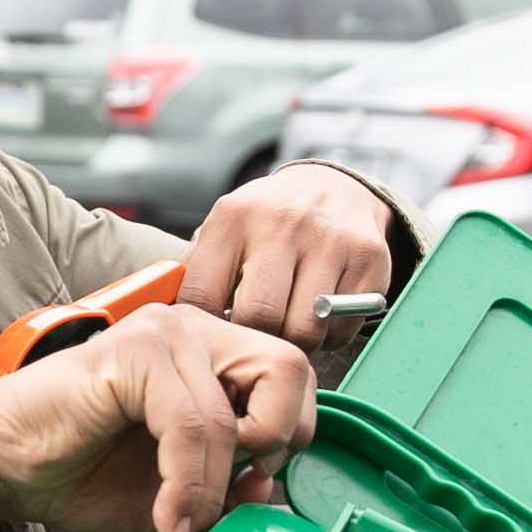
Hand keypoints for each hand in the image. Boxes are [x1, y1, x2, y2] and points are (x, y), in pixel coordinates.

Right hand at [0, 307, 316, 531]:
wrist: (4, 461)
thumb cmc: (81, 471)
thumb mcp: (178, 496)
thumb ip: (230, 490)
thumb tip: (269, 487)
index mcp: (214, 357)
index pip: (295, 381)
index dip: (287, 439)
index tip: (244, 486)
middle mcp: (197, 332)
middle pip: (292, 371)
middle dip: (276, 442)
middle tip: (230, 489)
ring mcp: (166, 334)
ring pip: (238, 412)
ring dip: (216, 484)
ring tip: (182, 520)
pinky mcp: (134, 352)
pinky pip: (192, 425)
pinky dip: (186, 483)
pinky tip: (166, 516)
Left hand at [180, 163, 396, 343]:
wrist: (333, 188)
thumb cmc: (266, 223)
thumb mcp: (224, 231)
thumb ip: (194, 271)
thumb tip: (161, 319)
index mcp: (234, 217)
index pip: (203, 297)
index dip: (207, 330)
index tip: (216, 338)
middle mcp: (283, 222)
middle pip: (260, 317)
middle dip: (256, 340)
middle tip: (258, 340)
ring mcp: (330, 238)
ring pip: (305, 329)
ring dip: (296, 344)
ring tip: (289, 329)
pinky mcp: (369, 257)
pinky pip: (344, 327)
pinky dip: (332, 336)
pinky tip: (323, 316)